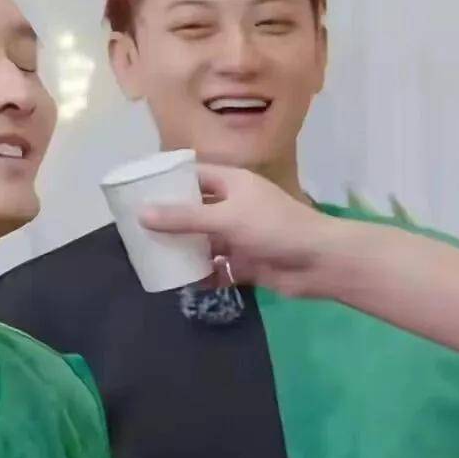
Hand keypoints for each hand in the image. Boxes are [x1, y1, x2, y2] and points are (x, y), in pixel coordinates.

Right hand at [139, 164, 335, 295]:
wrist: (320, 262)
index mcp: (233, 184)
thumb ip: (183, 218)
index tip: (140, 190)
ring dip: (184, 249)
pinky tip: (180, 281)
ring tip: (152, 255)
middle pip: (195, 210)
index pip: (195, 175)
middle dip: (170, 220)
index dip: (170, 180)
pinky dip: (201, 274)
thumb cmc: (274, 227)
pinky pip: (216, 268)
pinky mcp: (245, 263)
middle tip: (138, 227)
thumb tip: (141, 215)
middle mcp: (235, 207)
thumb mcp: (225, 219)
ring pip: (204, 241)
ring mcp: (240, 236)